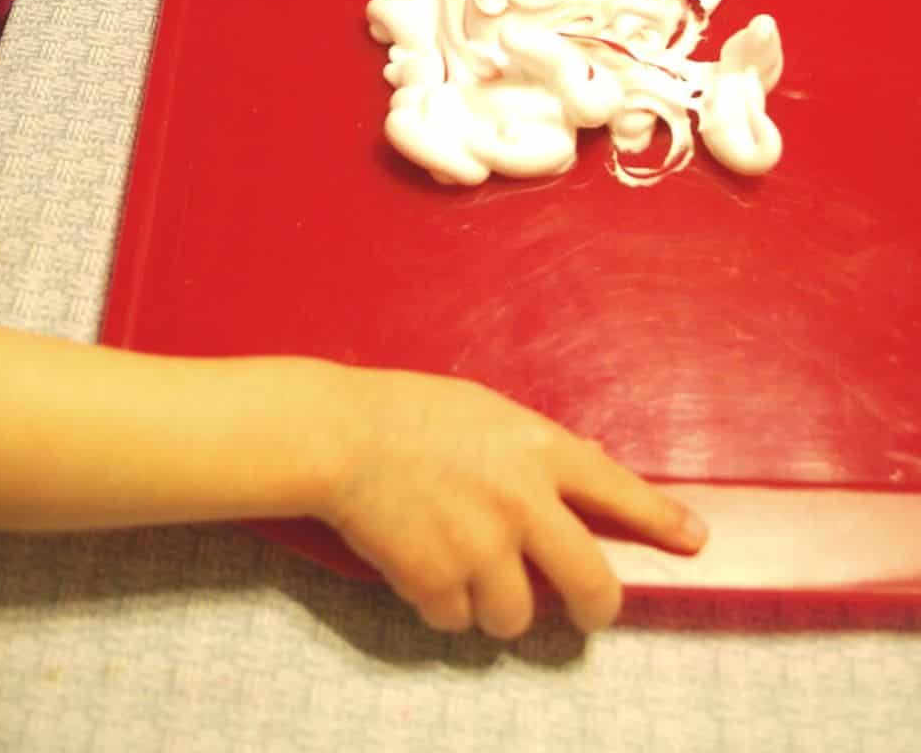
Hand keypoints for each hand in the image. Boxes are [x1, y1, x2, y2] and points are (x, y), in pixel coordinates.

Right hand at [322, 366, 704, 637]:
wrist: (340, 436)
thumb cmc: (410, 412)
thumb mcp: (486, 411)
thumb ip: (536, 446)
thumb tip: (588, 460)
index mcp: (538, 449)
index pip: (618, 490)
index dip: (661, 520)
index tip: (695, 541)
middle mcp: (522, 503)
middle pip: (592, 585)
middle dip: (597, 609)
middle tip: (588, 612)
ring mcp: (481, 547)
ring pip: (518, 617)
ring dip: (496, 605)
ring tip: (465, 568)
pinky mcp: (438, 581)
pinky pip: (457, 621)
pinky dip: (443, 605)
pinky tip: (422, 566)